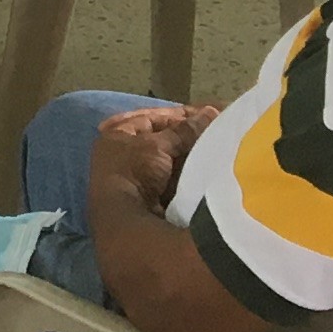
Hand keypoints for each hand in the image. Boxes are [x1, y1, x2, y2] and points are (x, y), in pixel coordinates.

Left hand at [88, 100, 215, 214]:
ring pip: (170, 159)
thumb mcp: (157, 145)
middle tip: (214, 130)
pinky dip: (189, 173)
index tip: (202, 113)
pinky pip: (174, 178)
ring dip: (190, 155)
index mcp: (115, 137)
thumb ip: (182, 130)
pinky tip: (209, 167)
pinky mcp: (152, 197)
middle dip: (186, 136)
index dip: (175, 115)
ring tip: (216, 147)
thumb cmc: (134, 172)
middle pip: (161, 140)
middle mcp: (123, 155)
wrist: (127, 219)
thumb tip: (210, 112)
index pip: (148, 118)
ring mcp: (137, 178)